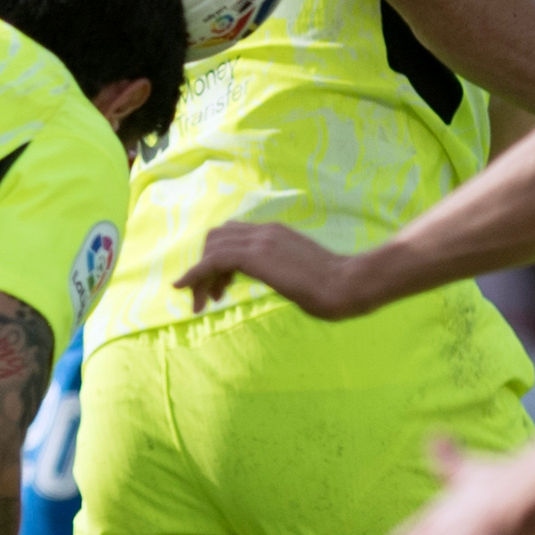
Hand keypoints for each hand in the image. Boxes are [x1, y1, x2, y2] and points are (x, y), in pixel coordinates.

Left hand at [174, 222, 371, 319]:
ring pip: (211, 247)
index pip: (232, 236)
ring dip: (199, 275)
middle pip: (216, 238)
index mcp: (275, 232)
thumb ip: (283, 269)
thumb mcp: (299, 272)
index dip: (218, 260)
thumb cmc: (333, 286)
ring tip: (202, 304)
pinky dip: (194, 273)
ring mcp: (260, 240)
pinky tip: (186, 289)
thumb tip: (279, 279)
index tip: (219, 289)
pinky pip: (213, 259)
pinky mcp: (256, 257)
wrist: (348, 284)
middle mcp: (264, 230)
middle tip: (209, 299)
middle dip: (205, 268)